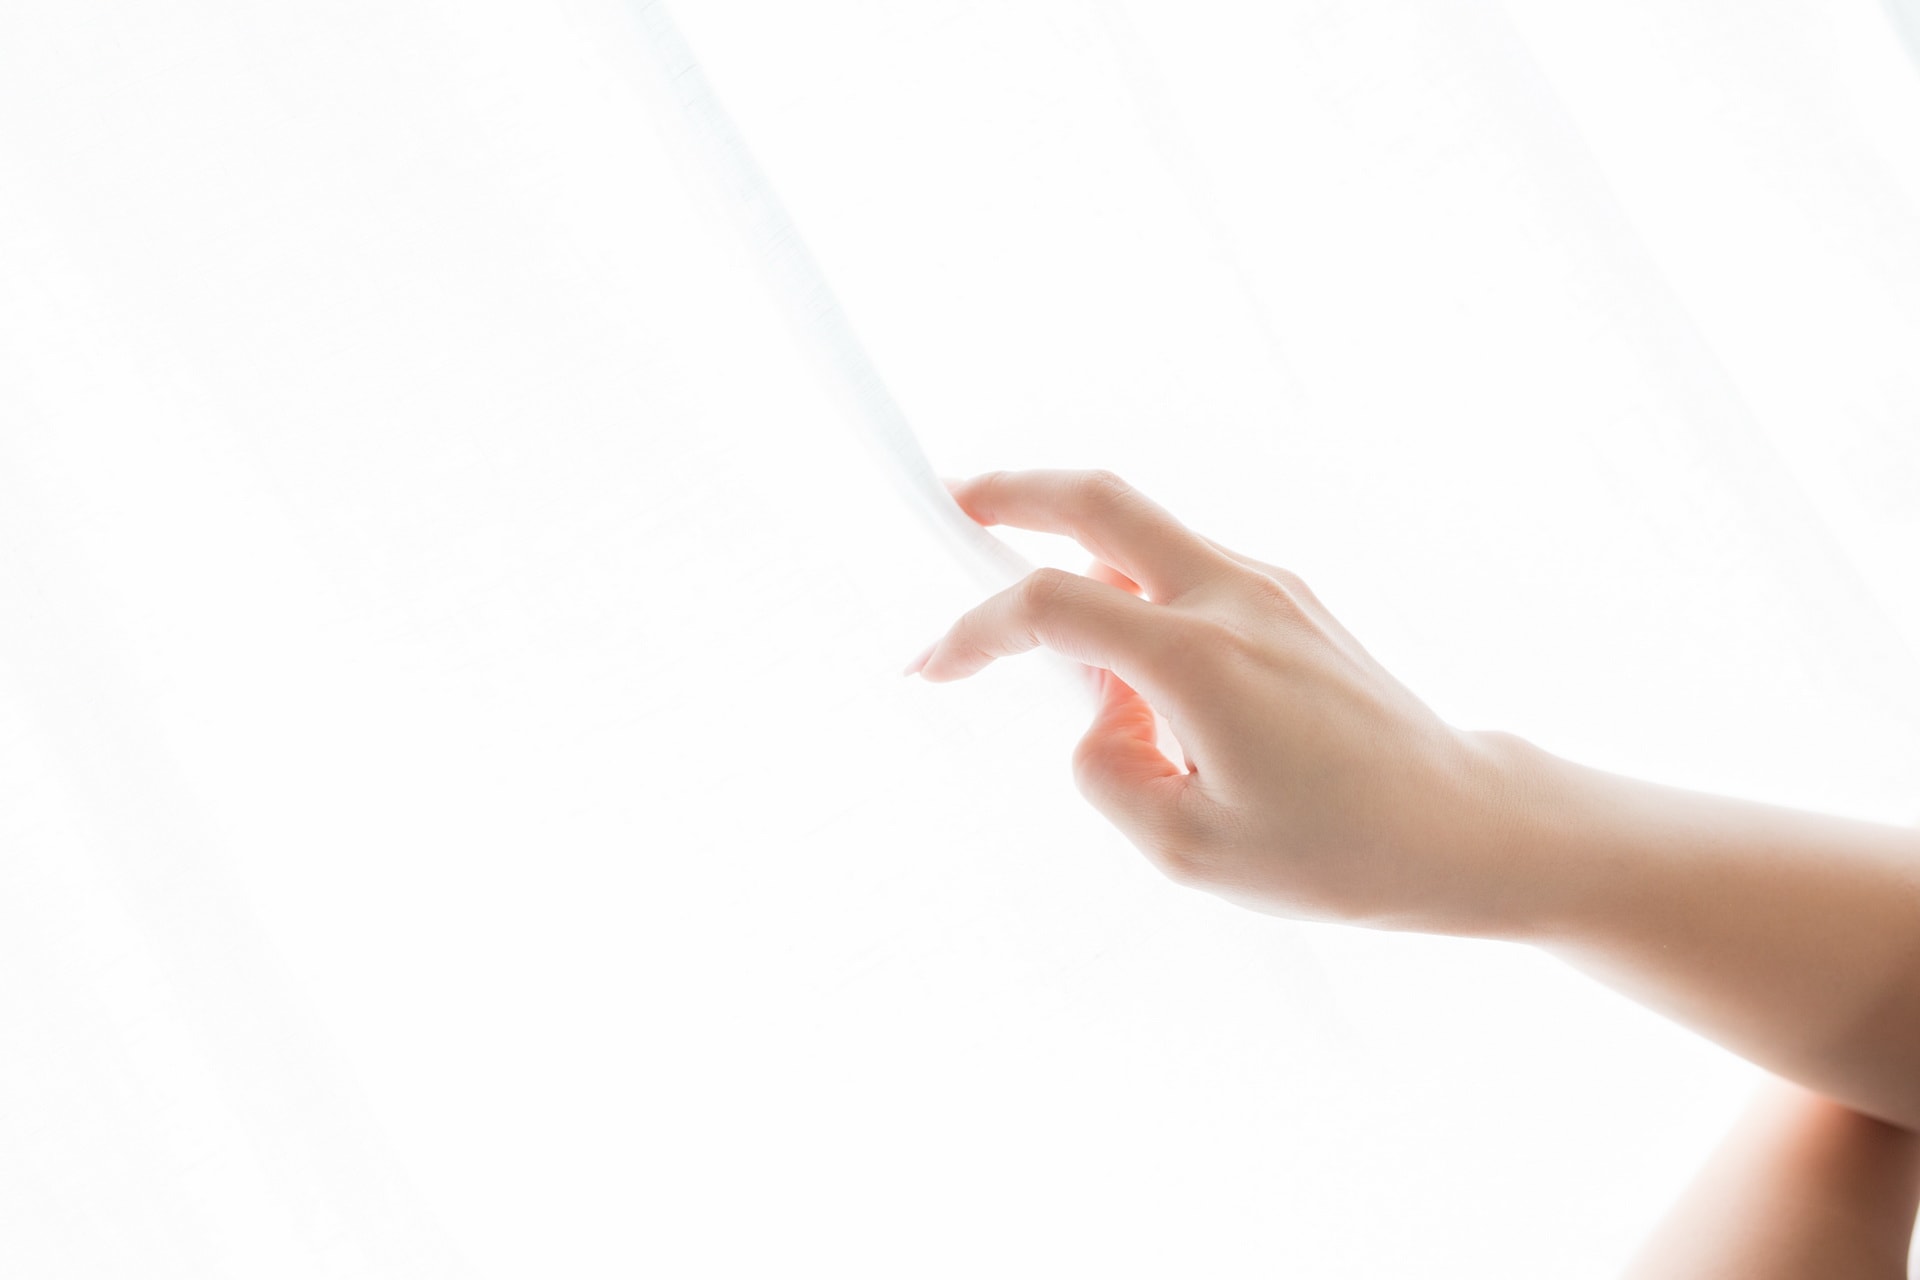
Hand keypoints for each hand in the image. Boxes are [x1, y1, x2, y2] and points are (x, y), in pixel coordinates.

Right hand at [910, 469, 1517, 934]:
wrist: (1465, 828)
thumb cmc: (1342, 851)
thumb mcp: (1187, 849)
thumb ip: (1106, 772)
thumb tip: (1097, 723)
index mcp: (1200, 657)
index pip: (1049, 607)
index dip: (972, 630)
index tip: (930, 667)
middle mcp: (1236, 596)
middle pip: (1102, 498)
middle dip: (1014, 492)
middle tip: (949, 506)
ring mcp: (1271, 588)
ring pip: (1146, 530)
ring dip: (1078, 554)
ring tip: (1043, 642)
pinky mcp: (1292, 602)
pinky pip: (1187, 570)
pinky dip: (1132, 592)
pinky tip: (1127, 670)